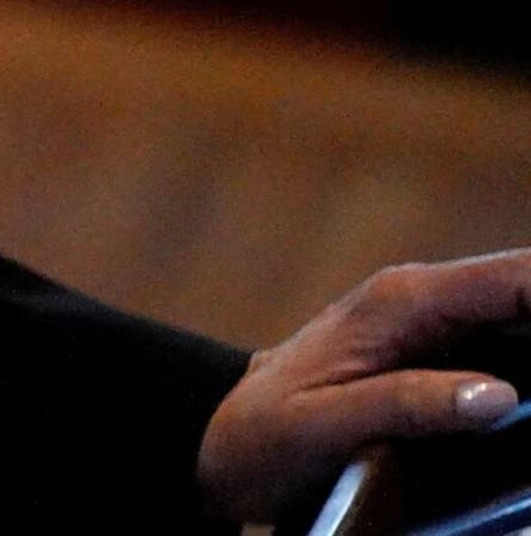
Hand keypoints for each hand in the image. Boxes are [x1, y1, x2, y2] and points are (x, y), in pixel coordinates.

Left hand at [197, 247, 529, 523]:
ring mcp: (433, 329)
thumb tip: (499, 396)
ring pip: (526, 322)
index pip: (515, 279)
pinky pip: (508, 352)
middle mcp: (424, 302)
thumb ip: (405, 405)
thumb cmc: (259, 433)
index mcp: (401, 302)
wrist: (217, 440)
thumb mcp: (321, 425)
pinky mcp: (436, 360)